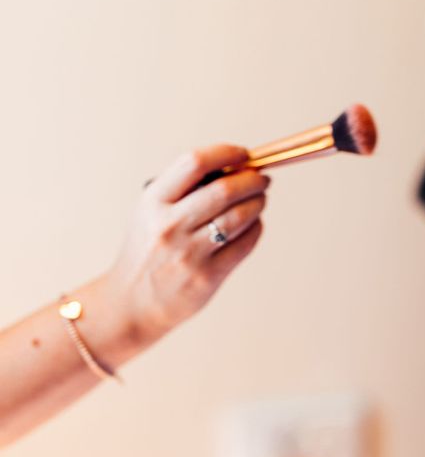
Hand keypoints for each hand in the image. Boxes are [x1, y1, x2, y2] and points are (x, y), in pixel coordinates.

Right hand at [104, 144, 269, 344]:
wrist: (130, 302)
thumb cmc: (147, 250)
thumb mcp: (149, 211)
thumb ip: (183, 188)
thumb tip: (234, 166)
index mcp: (153, 202)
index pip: (194, 162)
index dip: (226, 153)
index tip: (242, 154)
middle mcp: (169, 225)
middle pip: (224, 189)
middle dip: (252, 179)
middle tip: (261, 178)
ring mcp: (188, 253)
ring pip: (239, 216)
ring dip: (258, 202)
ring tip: (260, 199)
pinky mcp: (207, 277)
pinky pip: (244, 244)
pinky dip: (255, 228)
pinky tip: (253, 224)